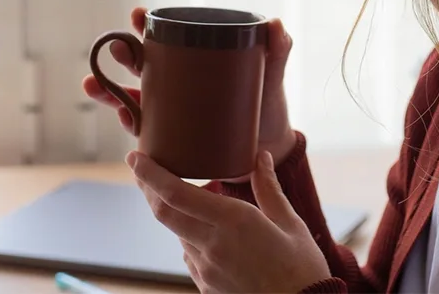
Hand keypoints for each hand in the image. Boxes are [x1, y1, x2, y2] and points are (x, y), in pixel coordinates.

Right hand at [82, 7, 298, 169]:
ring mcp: (171, 108)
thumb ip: (277, 49)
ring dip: (109, 91)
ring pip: (132, 96)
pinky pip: (144, 130)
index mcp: (194, 58)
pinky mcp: (172, 136)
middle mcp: (176, 81)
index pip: (165, 37)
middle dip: (124, 52)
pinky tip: (123, 119)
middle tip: (118, 46)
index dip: (147, 24)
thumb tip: (277, 24)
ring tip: (91, 85)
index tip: (138, 14)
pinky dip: (131, 125)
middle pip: (142, 63)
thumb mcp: (271, 73)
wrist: (269, 143)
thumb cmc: (266, 101)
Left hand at [129, 149, 329, 292]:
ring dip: (178, 215)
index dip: (150, 174)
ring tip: (193, 202)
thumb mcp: (290, 224)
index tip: (136, 158)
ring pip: (179, 234)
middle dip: (149, 188)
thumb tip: (262, 156)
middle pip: (164, 212)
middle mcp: (212, 246)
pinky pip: (190, 257)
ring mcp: (206, 270)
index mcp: (234, 222)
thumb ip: (269, 189)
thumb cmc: (302, 269)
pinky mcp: (207, 287)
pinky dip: (193, 240)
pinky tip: (211, 237)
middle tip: (142, 169)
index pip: (176, 194)